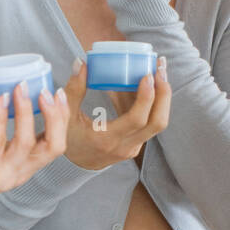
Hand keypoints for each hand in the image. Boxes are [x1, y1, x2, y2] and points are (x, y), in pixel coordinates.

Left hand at [0, 82, 69, 202]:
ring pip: (27, 142)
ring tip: (20, 88)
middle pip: (53, 147)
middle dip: (55, 116)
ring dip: (25, 111)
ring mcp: (3, 176)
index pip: (55, 144)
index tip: (59, 93)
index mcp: (23, 165)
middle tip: (46, 91)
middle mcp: (18, 173)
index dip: (62, 118)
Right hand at [63, 55, 170, 169]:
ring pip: (157, 122)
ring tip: (156, 71)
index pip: (137, 120)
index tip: (147, 75)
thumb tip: (81, 64)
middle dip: (164, 93)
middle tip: (160, 68)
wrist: (75, 165)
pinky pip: (148, 122)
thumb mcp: (66, 116)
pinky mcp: (136, 142)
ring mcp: (133, 146)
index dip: (146, 97)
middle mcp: (125, 146)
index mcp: (107, 140)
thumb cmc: (69, 140)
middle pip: (157, 122)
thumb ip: (73, 90)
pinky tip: (140, 84)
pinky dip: (148, 102)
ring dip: (160, 96)